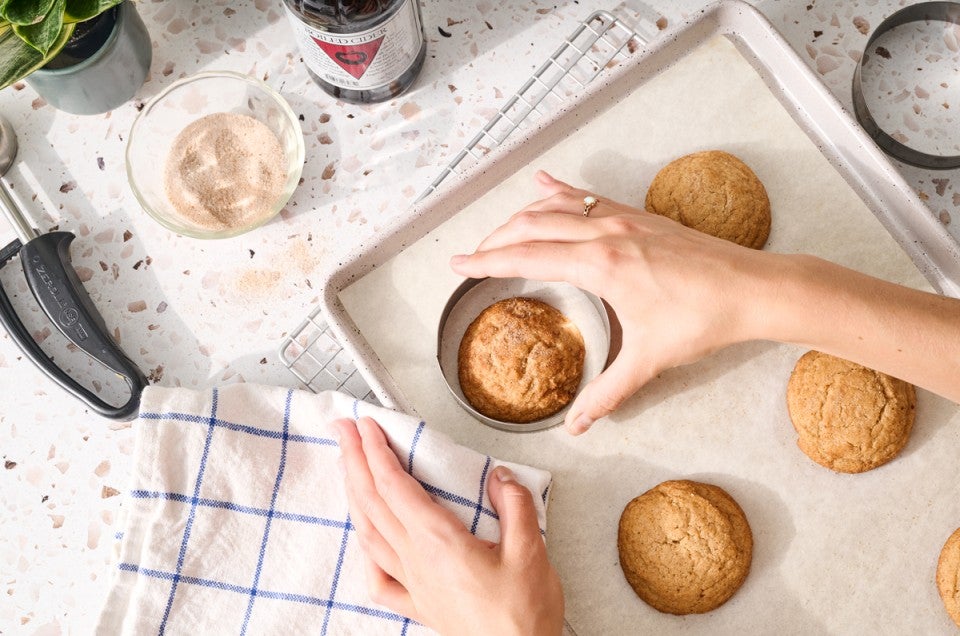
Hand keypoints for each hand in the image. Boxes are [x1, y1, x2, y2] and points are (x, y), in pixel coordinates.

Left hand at [333, 417, 563, 635]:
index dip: (375, 452)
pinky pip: (378, 577)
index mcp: (439, 542)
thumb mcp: (531, 551)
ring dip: (353, 496)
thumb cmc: (521, 618)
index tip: (364, 426)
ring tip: (345, 470)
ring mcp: (413, 585)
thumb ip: (515, 506)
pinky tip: (363, 542)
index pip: (394, 485)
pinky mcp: (419, 606)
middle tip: (342, 432)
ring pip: (369, 533)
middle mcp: (417, 561)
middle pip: (372, 502)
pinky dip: (364, 552)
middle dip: (353, 461)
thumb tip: (500, 476)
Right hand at [450, 170, 778, 433]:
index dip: (486, 261)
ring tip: (500, 229)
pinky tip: (543, 182)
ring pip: (557, 205)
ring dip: (522, 215)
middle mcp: (604, 232)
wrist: (753, 288)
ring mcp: (622, 218)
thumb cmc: (703, 319)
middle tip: (474, 256)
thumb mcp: (649, 359)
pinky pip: (589, 195)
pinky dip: (560, 189)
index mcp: (599, 264)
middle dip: (496, 238)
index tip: (459, 264)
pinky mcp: (639, 215)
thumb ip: (608, 392)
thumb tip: (579, 426)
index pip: (526, 256)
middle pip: (532, 225)